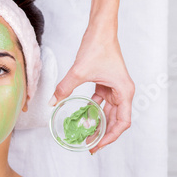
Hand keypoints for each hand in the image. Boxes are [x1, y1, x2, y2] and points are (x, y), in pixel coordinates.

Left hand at [48, 26, 134, 154]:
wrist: (100, 30)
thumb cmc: (97, 47)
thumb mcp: (79, 71)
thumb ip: (65, 88)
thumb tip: (52, 102)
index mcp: (124, 92)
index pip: (122, 122)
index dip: (110, 136)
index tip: (97, 145)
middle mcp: (122, 92)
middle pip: (115, 120)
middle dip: (103, 134)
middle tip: (89, 146)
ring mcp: (114, 88)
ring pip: (107, 113)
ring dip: (97, 124)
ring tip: (85, 137)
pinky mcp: (105, 84)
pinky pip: (100, 103)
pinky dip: (92, 112)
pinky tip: (81, 120)